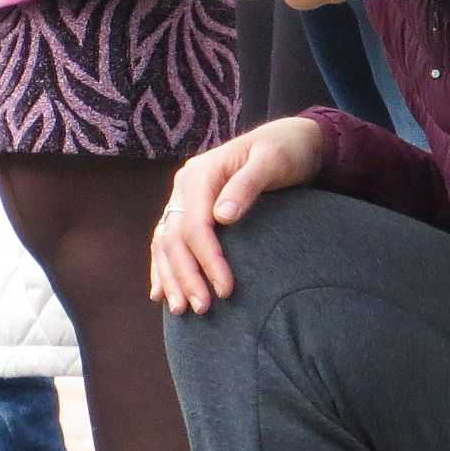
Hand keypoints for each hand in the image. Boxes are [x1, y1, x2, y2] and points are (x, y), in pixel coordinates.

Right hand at [149, 118, 327, 314]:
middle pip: (174, 238)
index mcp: (200, 174)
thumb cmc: (284, 150)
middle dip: (186, 276)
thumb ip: (248, 185)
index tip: (226, 289)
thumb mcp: (272, 162)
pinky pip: (167, 242)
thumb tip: (222, 216)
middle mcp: (184, 186)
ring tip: (181, 310)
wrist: (287, 140)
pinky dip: (163, 268)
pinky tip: (161, 293)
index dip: (208, 259)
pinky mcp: (189, 210)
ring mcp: (183, 199)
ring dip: (171, 278)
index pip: (195, 225)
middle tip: (203, 309)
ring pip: (164, 243)